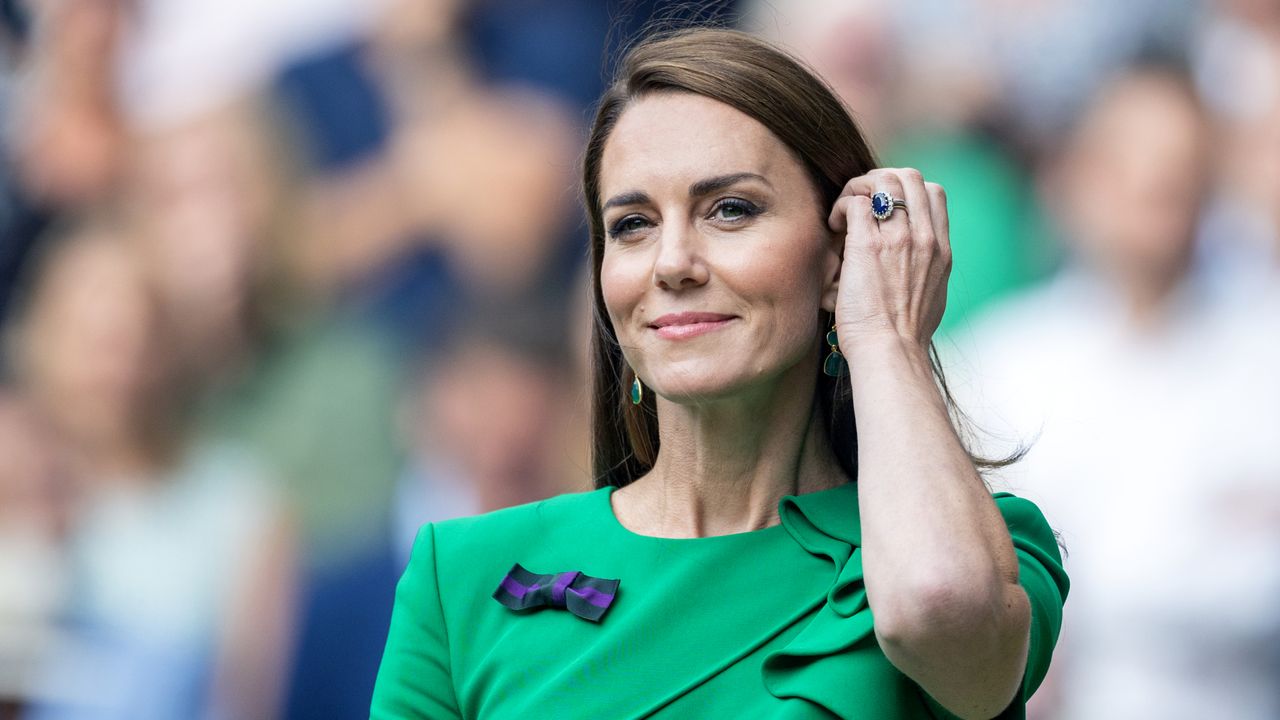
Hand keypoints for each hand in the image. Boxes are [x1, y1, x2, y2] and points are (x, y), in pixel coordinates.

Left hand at [827, 168, 951, 350]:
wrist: (891, 351)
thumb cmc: (904, 336)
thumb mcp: (932, 295)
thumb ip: (926, 269)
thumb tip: (914, 262)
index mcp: (941, 249)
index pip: (933, 192)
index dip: (905, 190)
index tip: (884, 210)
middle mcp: (924, 237)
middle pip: (909, 176)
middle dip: (879, 180)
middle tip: (859, 204)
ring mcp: (898, 238)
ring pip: (882, 180)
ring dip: (858, 189)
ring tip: (845, 215)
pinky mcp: (868, 245)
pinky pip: (856, 202)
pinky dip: (842, 206)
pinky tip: (835, 226)